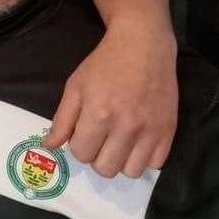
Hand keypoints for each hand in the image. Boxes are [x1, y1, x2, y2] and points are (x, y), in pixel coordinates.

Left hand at [43, 21, 177, 177]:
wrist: (143, 46)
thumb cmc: (104, 65)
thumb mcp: (75, 87)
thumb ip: (62, 120)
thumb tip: (49, 146)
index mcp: (99, 113)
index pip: (82, 153)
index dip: (79, 145)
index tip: (84, 132)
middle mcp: (126, 125)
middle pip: (105, 168)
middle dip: (97, 156)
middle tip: (100, 138)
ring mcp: (150, 130)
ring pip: (131, 172)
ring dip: (120, 161)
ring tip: (118, 142)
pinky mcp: (169, 130)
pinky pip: (155, 164)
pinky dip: (143, 158)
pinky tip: (137, 141)